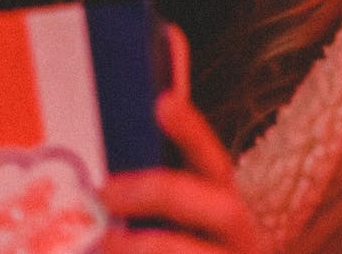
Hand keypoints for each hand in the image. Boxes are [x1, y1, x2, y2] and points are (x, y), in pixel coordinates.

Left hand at [99, 93, 270, 252]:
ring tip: (106, 242)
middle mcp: (241, 242)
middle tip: (106, 192)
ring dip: (146, 247)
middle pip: (220, 208)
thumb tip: (100, 187)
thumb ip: (153, 207)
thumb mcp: (179, 230)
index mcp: (227, 213)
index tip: (163, 102)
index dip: (193, 133)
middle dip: (161, 195)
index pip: (214, 163)